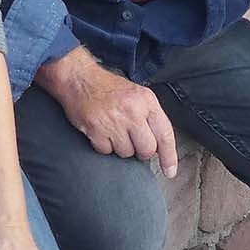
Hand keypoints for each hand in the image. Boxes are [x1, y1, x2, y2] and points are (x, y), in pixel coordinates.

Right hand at [38, 47, 177, 177]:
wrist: (79, 78)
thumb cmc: (108, 88)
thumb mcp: (136, 95)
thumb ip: (150, 117)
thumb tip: (159, 145)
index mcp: (146, 101)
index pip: (165, 134)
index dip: (169, 156)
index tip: (170, 171)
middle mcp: (133, 111)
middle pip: (147, 149)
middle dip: (140, 151)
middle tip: (131, 140)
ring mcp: (114, 121)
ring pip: (126, 153)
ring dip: (120, 147)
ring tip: (113, 130)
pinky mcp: (96, 129)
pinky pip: (106, 151)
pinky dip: (103, 145)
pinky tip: (101, 131)